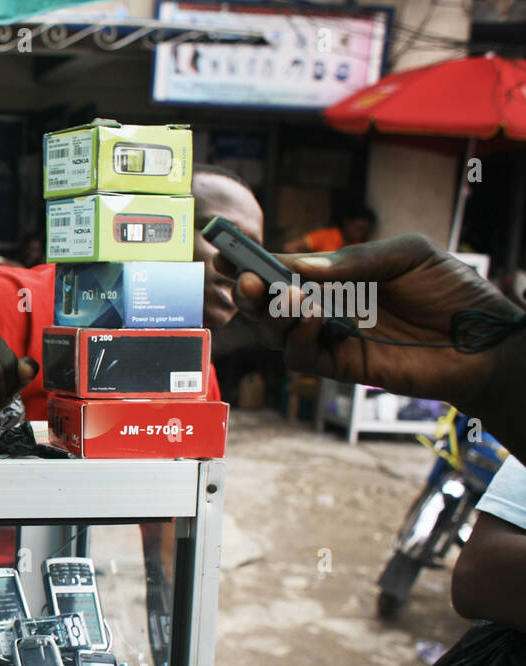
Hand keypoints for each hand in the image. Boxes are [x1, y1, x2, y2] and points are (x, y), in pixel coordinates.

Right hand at [224, 233, 523, 413]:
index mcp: (342, 277)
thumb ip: (353, 259)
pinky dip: (295, 339)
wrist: (485, 340)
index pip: (289, 269)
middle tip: (243, 278)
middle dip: (250, 290)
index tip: (228, 251)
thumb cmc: (454, 293)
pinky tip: (311, 318)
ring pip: (277, 332)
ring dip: (270, 314)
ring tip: (284, 296)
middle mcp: (331, 308)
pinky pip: (300, 358)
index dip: (257, 262)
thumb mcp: (408, 255)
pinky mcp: (342, 366)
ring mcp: (333, 338)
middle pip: (271, 303)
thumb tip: (300, 265)